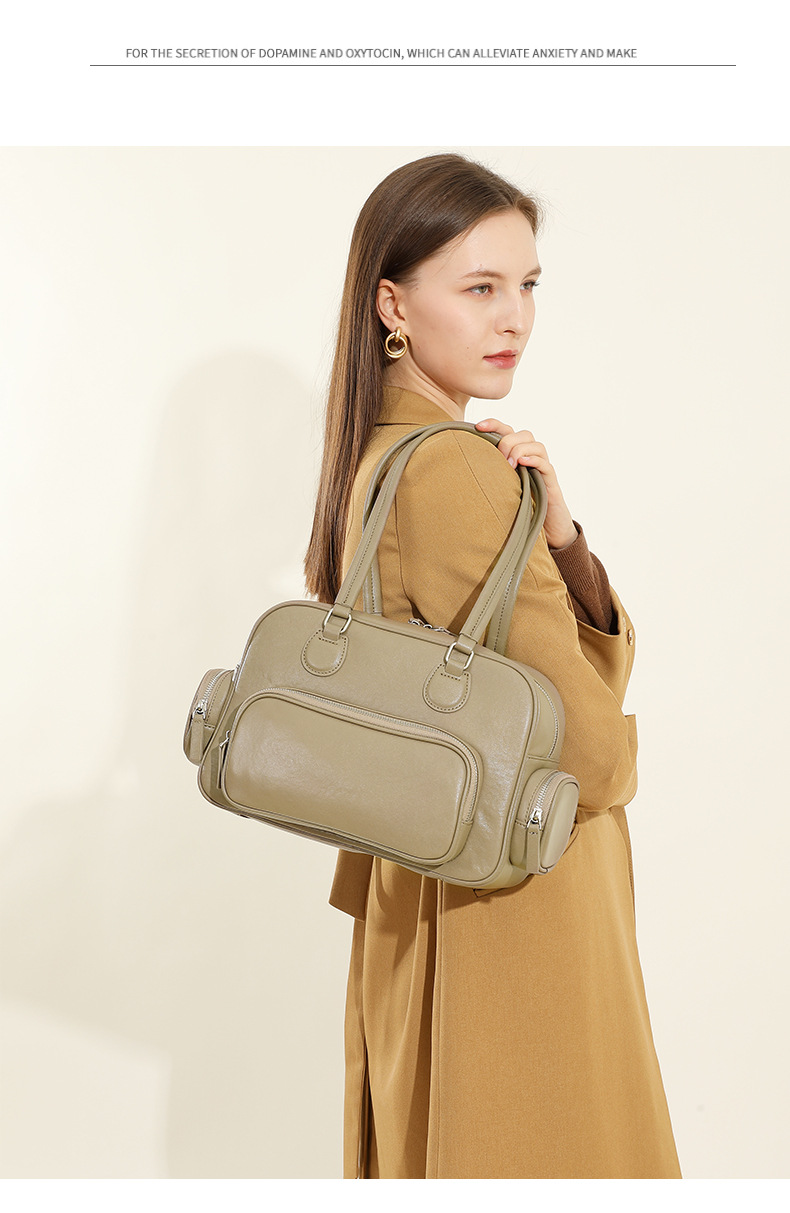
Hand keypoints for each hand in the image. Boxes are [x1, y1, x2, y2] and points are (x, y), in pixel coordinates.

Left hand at [474, 418, 576, 548]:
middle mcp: (531, 458)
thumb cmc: (519, 506)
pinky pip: (546, 464)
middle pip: (523, 434)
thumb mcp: (498, 488)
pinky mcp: (550, 482)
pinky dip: (534, 460)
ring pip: (536, 445)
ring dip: (519, 450)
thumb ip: (486, 476)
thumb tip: (457, 470)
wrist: (546, 527)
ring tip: (509, 464)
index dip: (494, 424)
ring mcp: (542, 469)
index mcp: (517, 455)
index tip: (477, 427)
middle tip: (498, 457)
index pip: (507, 431)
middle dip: (508, 441)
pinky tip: (522, 464)